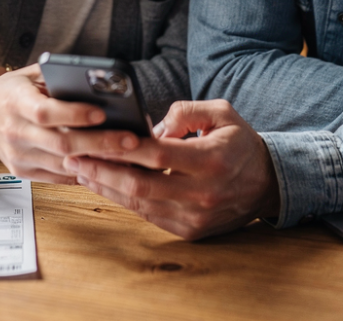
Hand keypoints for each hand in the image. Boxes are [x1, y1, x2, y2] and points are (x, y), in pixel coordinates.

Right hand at [0, 66, 143, 184]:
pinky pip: (58, 176)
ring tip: (128, 157)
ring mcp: (17, 156)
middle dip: (99, 143)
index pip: (46, 113)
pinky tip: (107, 166)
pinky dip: (83, 172)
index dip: (74, 115)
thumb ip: (57, 78)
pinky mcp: (22, 171)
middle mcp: (14, 132)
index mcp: (15, 103)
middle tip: (131, 140)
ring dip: (98, 162)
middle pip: (60, 143)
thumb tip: (97, 81)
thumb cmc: (11, 91)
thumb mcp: (29, 75)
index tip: (102, 113)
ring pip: (62, 164)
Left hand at [62, 100, 280, 240]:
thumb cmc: (240, 143)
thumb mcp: (222, 113)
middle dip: (102, 171)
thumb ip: (186, 111)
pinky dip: (124, 201)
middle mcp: (202, 193)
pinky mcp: (190, 231)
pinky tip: (105, 186)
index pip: (158, 155)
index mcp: (211, 160)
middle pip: (141, 185)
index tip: (95, 138)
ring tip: (81, 171)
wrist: (268, 183)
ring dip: (106, 188)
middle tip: (74, 157)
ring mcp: (195, 217)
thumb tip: (152, 126)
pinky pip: (149, 216)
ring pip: (140, 205)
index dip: (124, 148)